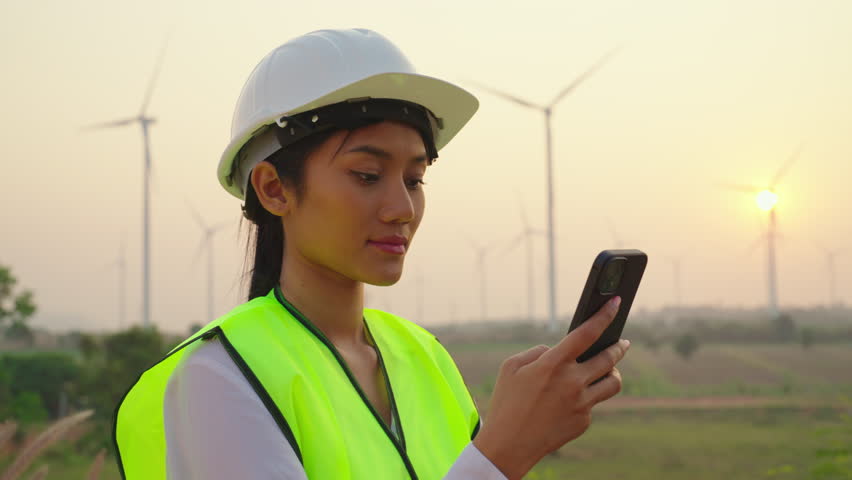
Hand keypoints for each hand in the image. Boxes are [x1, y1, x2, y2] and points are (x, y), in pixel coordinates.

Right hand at [472, 296, 629, 479]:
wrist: (508, 445)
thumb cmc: (506, 402)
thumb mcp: (511, 367)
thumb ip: (538, 352)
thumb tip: (557, 351)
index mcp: (553, 364)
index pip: (586, 333)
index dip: (604, 316)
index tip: (615, 303)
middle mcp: (572, 382)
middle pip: (609, 358)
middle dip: (618, 347)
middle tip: (622, 342)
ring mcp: (581, 403)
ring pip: (613, 382)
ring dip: (613, 372)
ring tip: (609, 369)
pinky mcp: (583, 421)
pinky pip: (593, 403)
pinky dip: (587, 397)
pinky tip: (574, 399)